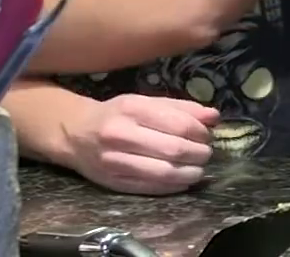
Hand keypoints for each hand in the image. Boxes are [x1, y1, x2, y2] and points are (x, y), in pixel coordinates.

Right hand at [62, 94, 218, 194]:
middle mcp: (121, 135)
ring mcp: (115, 162)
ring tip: (198, 168)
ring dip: (190, 173)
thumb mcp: (146, 101)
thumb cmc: (116, 114)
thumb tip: (214, 116)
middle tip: (206, 153)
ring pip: (164, 173)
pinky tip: (183, 180)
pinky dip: (173, 186)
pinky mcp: (113, 183)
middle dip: (199, 154)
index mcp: (132, 109)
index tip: (208, 135)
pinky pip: (150, 188)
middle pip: (174, 150)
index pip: (178, 124)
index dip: (200, 133)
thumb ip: (181, 108)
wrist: (74, 134)